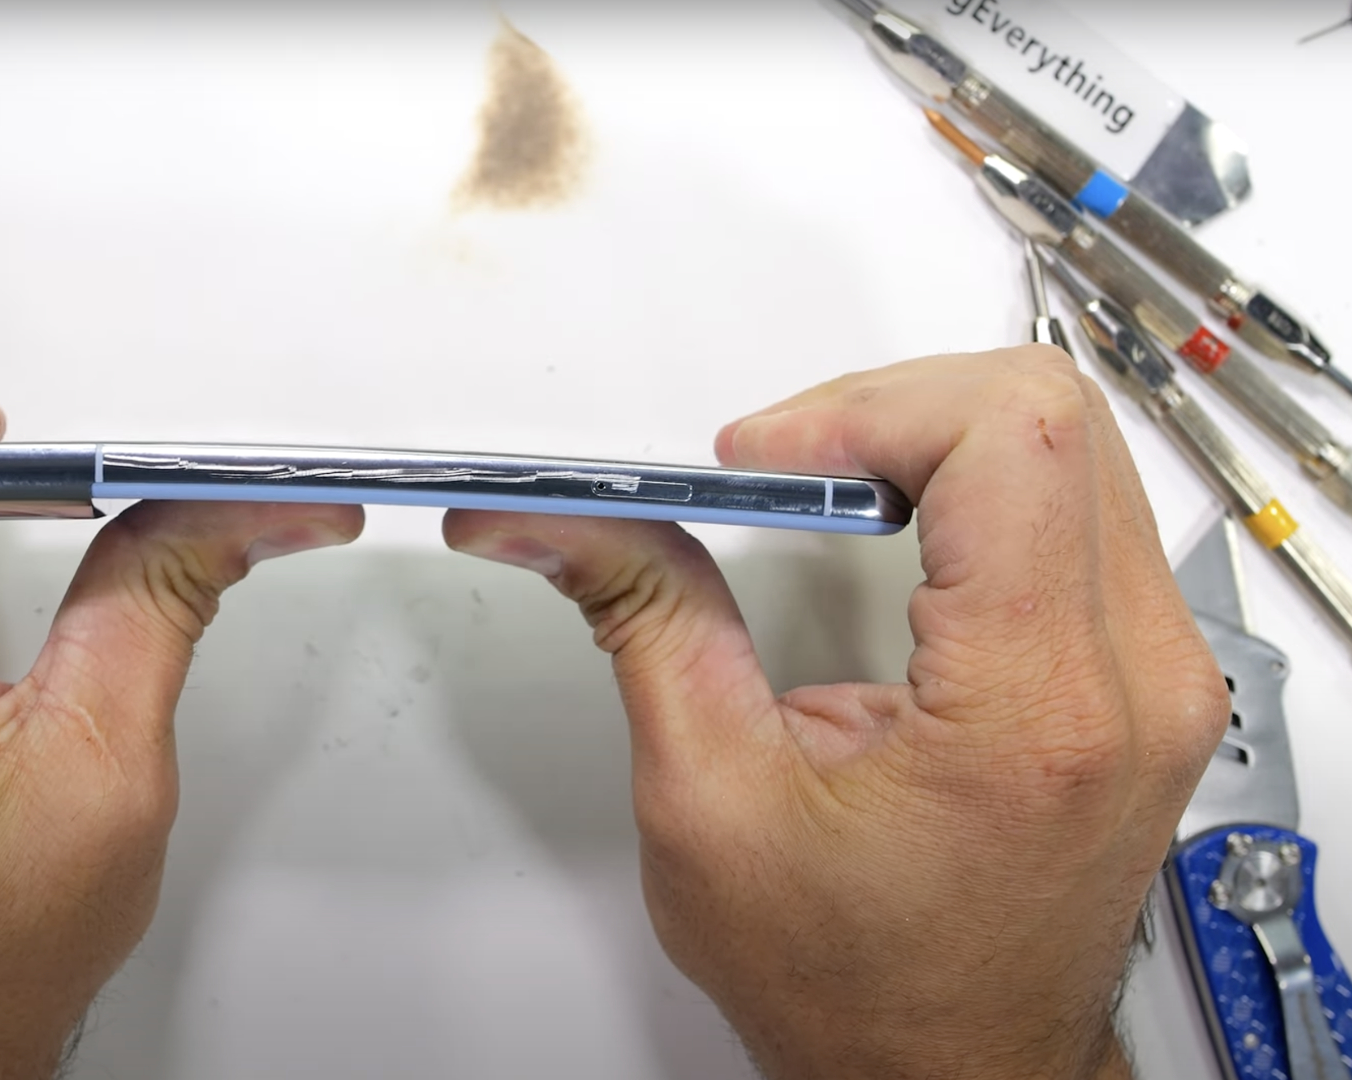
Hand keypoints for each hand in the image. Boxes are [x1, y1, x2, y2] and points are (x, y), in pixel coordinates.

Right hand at [445, 347, 1225, 1079]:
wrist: (949, 1073)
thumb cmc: (858, 988)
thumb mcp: (709, 801)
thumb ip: (642, 621)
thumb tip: (560, 519)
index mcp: (1031, 712)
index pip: (1006, 439)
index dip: (861, 411)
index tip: (761, 463)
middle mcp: (1130, 683)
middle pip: (1048, 412)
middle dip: (885, 408)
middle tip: (778, 468)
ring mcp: (1158, 675)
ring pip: (1076, 437)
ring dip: (931, 433)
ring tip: (824, 490)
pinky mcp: (1149, 672)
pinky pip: (1088, 501)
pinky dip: (979, 477)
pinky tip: (896, 522)